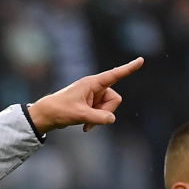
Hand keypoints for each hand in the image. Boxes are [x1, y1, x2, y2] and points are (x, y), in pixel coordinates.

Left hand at [27, 58, 143, 133]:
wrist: (47, 116)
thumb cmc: (60, 110)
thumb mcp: (81, 115)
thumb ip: (99, 118)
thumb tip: (112, 119)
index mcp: (92, 83)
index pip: (114, 74)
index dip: (128, 68)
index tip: (141, 60)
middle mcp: (95, 87)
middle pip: (114, 99)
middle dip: (107, 112)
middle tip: (92, 119)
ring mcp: (93, 96)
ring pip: (108, 108)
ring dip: (100, 118)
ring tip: (86, 124)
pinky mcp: (90, 105)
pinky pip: (101, 114)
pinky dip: (96, 121)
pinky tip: (85, 128)